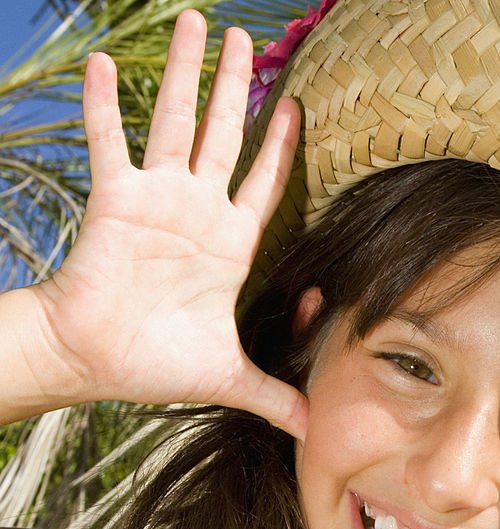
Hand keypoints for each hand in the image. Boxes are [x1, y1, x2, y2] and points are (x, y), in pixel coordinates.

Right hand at [27, 11, 306, 436]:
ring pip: (178, 122)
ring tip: (195, 23)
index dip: (282, 145)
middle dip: (236, 87)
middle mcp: (197, 210)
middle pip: (226, 134)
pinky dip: (107, 105)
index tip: (298, 106)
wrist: (94, 362)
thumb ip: (275, 394)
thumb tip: (316, 429)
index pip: (264, 182)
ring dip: (186, 75)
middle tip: (244, 37)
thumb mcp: (229, 375)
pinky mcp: (115, 198)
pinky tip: (106, 64)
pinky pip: (111, 142)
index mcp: (230, 243)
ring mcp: (157, 198)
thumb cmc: (155, 364)